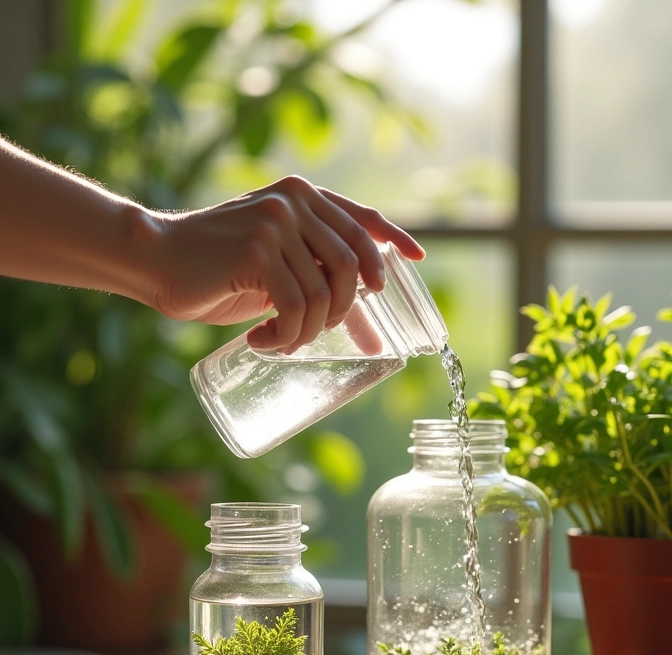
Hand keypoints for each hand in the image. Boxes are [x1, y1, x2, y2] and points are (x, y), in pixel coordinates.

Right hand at [148, 175, 423, 351]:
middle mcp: (294, 202)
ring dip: (309, 332)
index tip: (418, 258)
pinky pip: (298, 307)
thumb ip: (318, 282)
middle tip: (319, 331)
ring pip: (326, 293)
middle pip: (354, 265)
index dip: (393, 239)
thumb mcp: (278, 271)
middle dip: (346, 309)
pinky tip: (262, 342)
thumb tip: (374, 339)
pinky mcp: (257, 252)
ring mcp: (276, 223)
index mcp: (302, 197)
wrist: (156, 261)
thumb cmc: (217, 271)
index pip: (362, 217)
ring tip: (284, 341)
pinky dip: (288, 337)